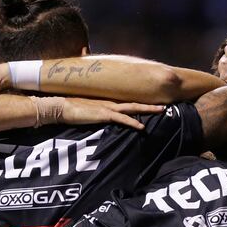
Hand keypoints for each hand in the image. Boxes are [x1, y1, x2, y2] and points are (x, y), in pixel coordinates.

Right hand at [32, 97, 163, 129]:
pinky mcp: (103, 114)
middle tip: (165, 104)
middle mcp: (110, 102)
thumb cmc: (71, 106)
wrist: (61, 107)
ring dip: (147, 110)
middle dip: (150, 103)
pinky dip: (132, 122)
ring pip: (132, 108)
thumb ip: (92, 102)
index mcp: (107, 99)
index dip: (141, 101)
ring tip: (161, 110)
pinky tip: (141, 127)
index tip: (153, 102)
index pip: (127, 100)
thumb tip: (95, 103)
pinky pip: (121, 119)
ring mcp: (108, 107)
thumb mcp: (85, 103)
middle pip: (135, 102)